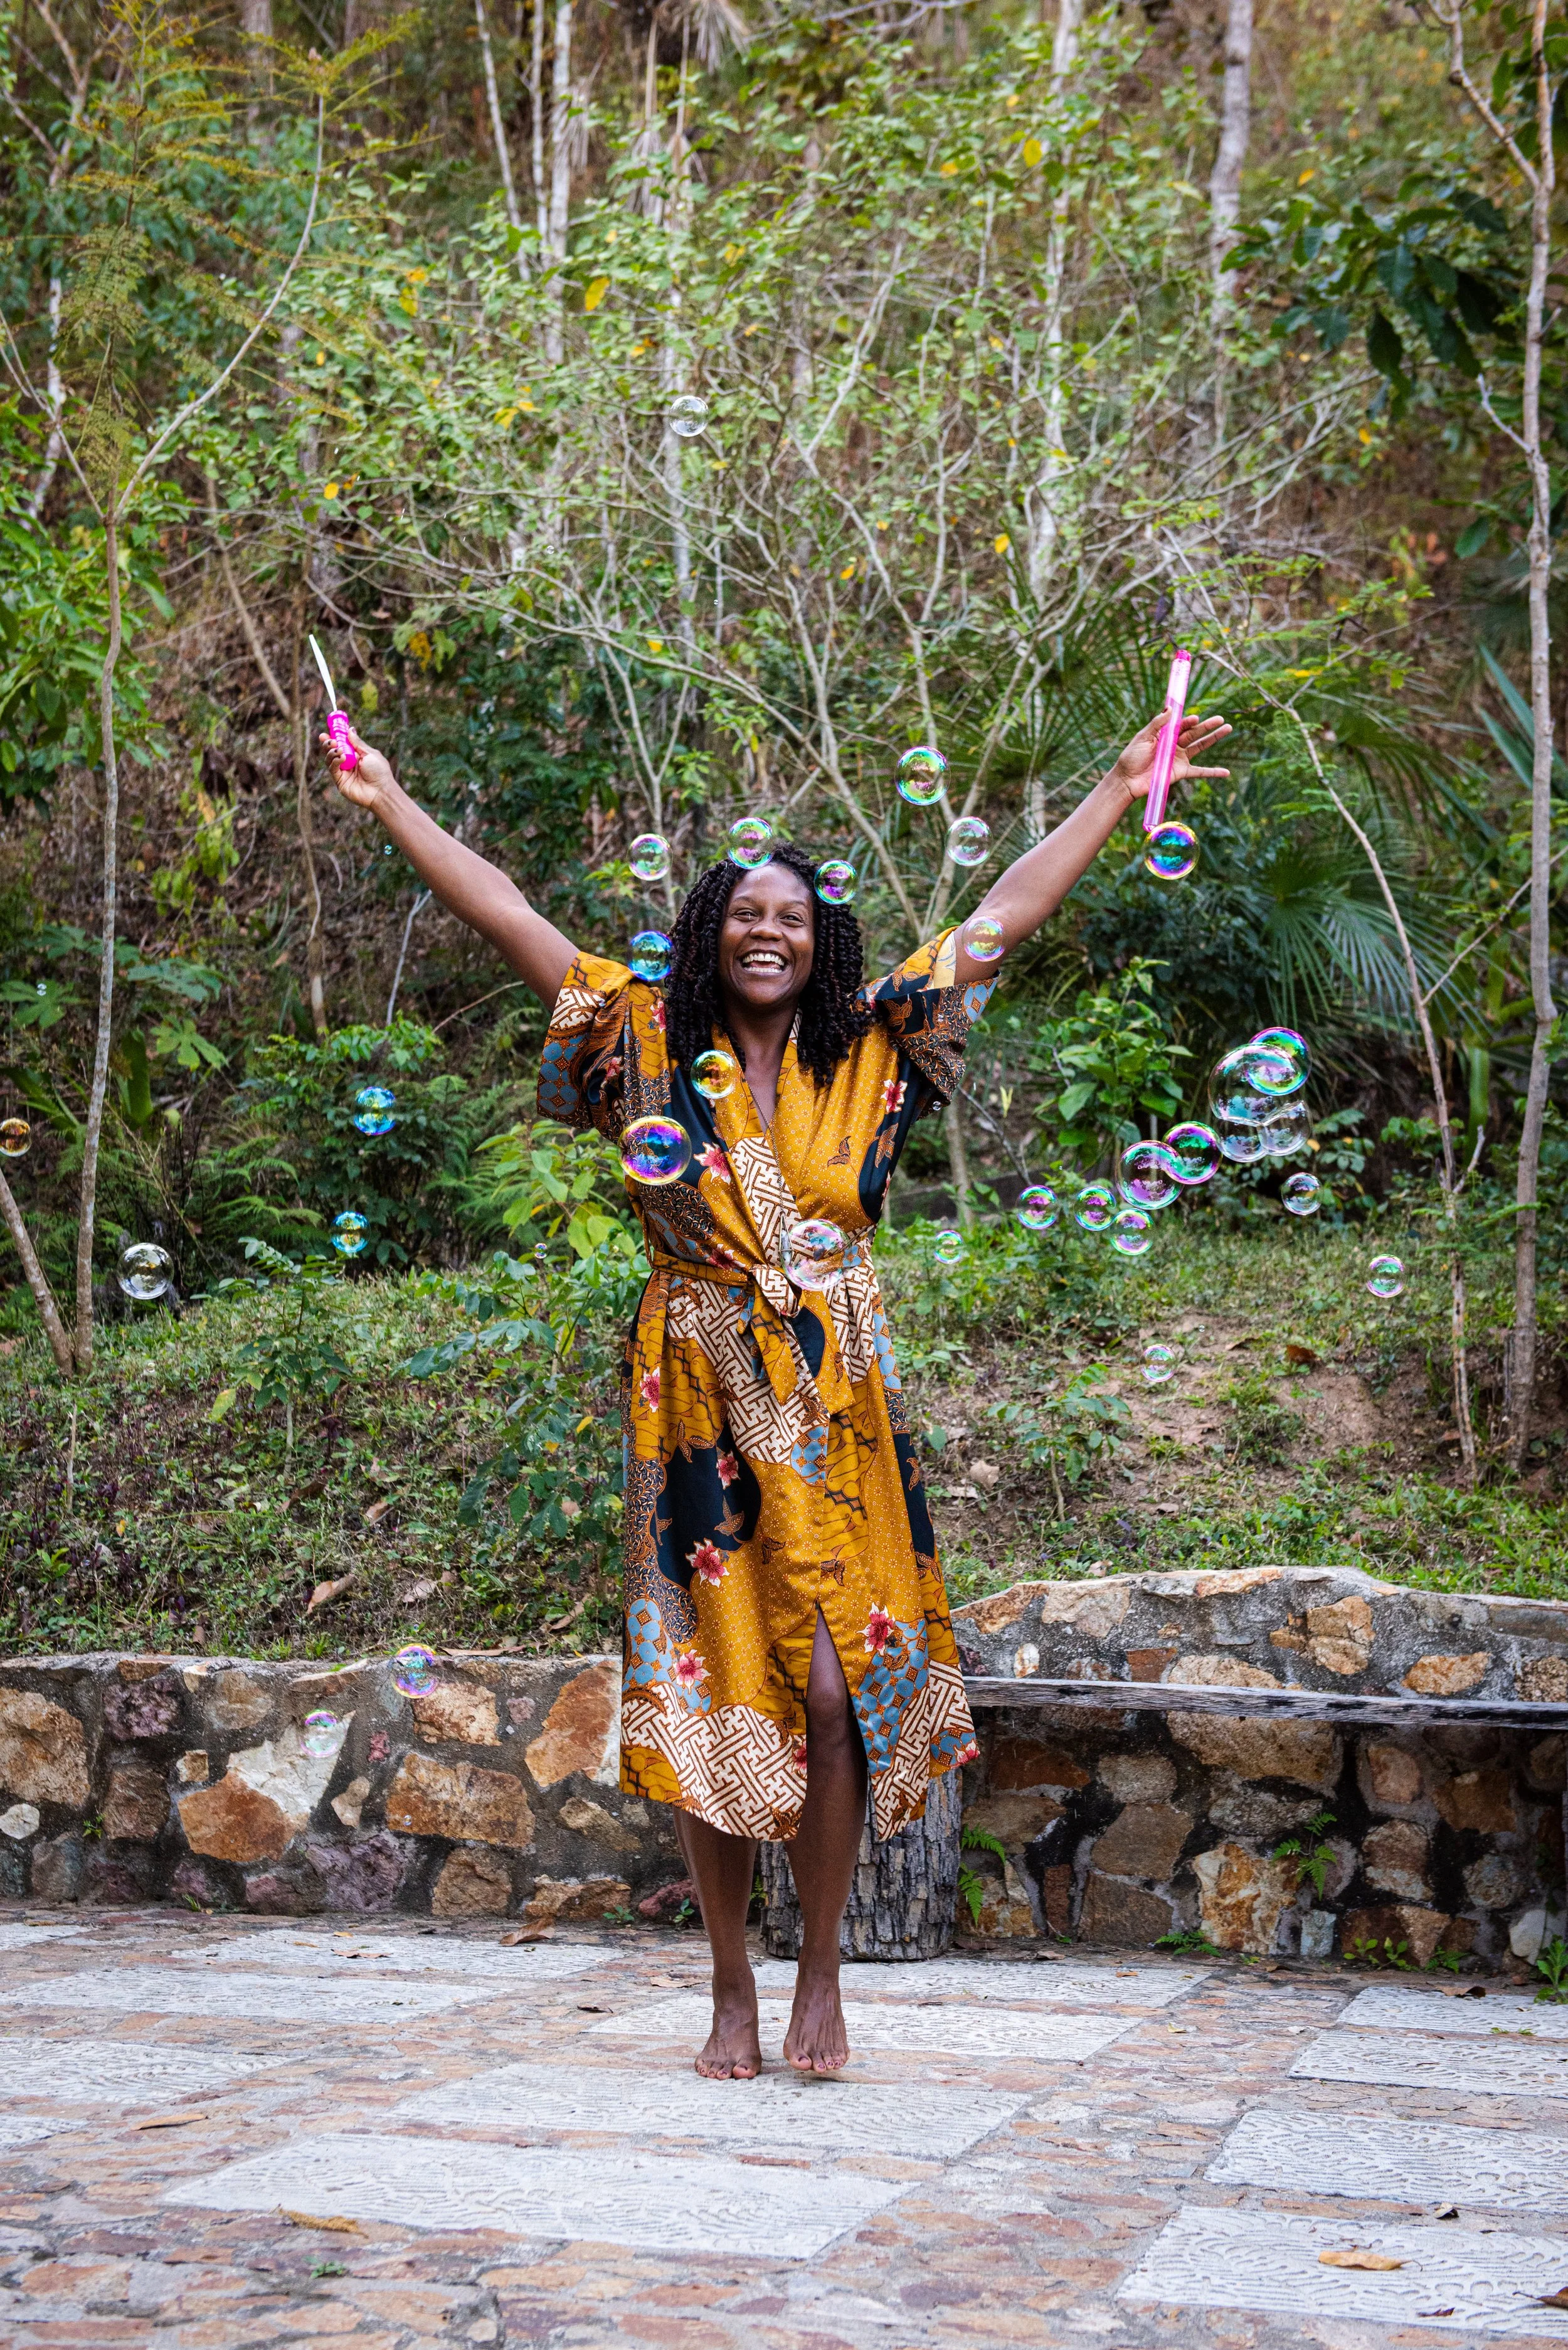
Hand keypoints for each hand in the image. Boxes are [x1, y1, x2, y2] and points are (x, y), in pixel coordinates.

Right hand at [319, 721, 396, 812]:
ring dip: (331, 752)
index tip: (328, 731)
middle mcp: (348, 763)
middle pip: (332, 751)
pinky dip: (335, 761)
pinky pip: (332, 769)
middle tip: (329, 740)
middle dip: (328, 744)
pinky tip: (342, 758)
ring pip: (329, 759)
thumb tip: (350, 729)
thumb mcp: (370, 753)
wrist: (381, 791)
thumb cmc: (380, 772)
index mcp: (356, 755)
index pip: (341, 744)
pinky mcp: (339, 781)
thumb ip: (357, 742)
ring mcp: (343, 772)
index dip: (333, 737)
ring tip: (338, 749)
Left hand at [1111, 708, 1231, 804]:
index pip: (1181, 725)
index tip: (1195, 718)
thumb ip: (1157, 723)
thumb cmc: (1131, 757)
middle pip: (1194, 733)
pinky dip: (1213, 772)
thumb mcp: (1143, 737)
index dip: (1189, 721)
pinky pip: (1200, 772)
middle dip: (1208, 726)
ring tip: (1227, 728)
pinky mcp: (1181, 772)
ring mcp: (1179, 758)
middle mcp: (1174, 745)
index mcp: (1165, 734)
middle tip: (1221, 719)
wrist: (1127, 780)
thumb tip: (1170, 708)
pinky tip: (1226, 772)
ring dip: (1214, 738)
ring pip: (1200, 746)